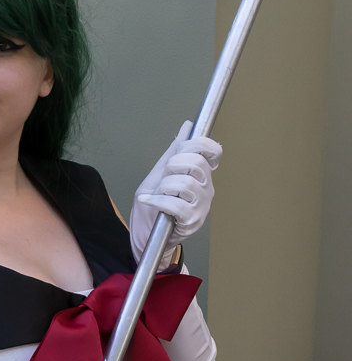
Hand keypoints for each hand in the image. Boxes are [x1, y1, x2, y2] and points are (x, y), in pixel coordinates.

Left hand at [130, 121, 221, 267]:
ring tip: (156, 194)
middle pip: (196, 163)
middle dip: (173, 165)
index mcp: (201, 174)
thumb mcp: (160, 174)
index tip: (181, 151)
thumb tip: (188, 126)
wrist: (146, 234)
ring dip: (164, 187)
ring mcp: (202, 205)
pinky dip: (158, 201)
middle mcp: (206, 188)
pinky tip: (150, 202)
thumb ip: (173, 151)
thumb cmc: (153, 205)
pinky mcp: (193, 221)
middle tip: (163, 177)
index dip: (198, 144)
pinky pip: (177, 204)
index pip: (213, 151)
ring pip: (186, 184)